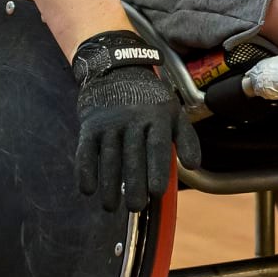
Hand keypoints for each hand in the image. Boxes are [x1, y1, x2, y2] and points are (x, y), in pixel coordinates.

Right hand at [72, 31, 201, 211]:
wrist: (115, 69)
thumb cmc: (149, 99)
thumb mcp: (172, 112)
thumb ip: (185, 138)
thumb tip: (193, 165)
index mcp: (156, 116)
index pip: (157, 146)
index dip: (157, 169)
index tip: (157, 192)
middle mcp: (132, 118)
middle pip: (132, 156)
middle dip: (133, 184)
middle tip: (135, 207)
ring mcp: (109, 122)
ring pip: (108, 157)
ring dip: (108, 184)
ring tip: (111, 206)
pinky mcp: (89, 125)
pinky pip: (86, 151)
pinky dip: (85, 171)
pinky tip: (88, 190)